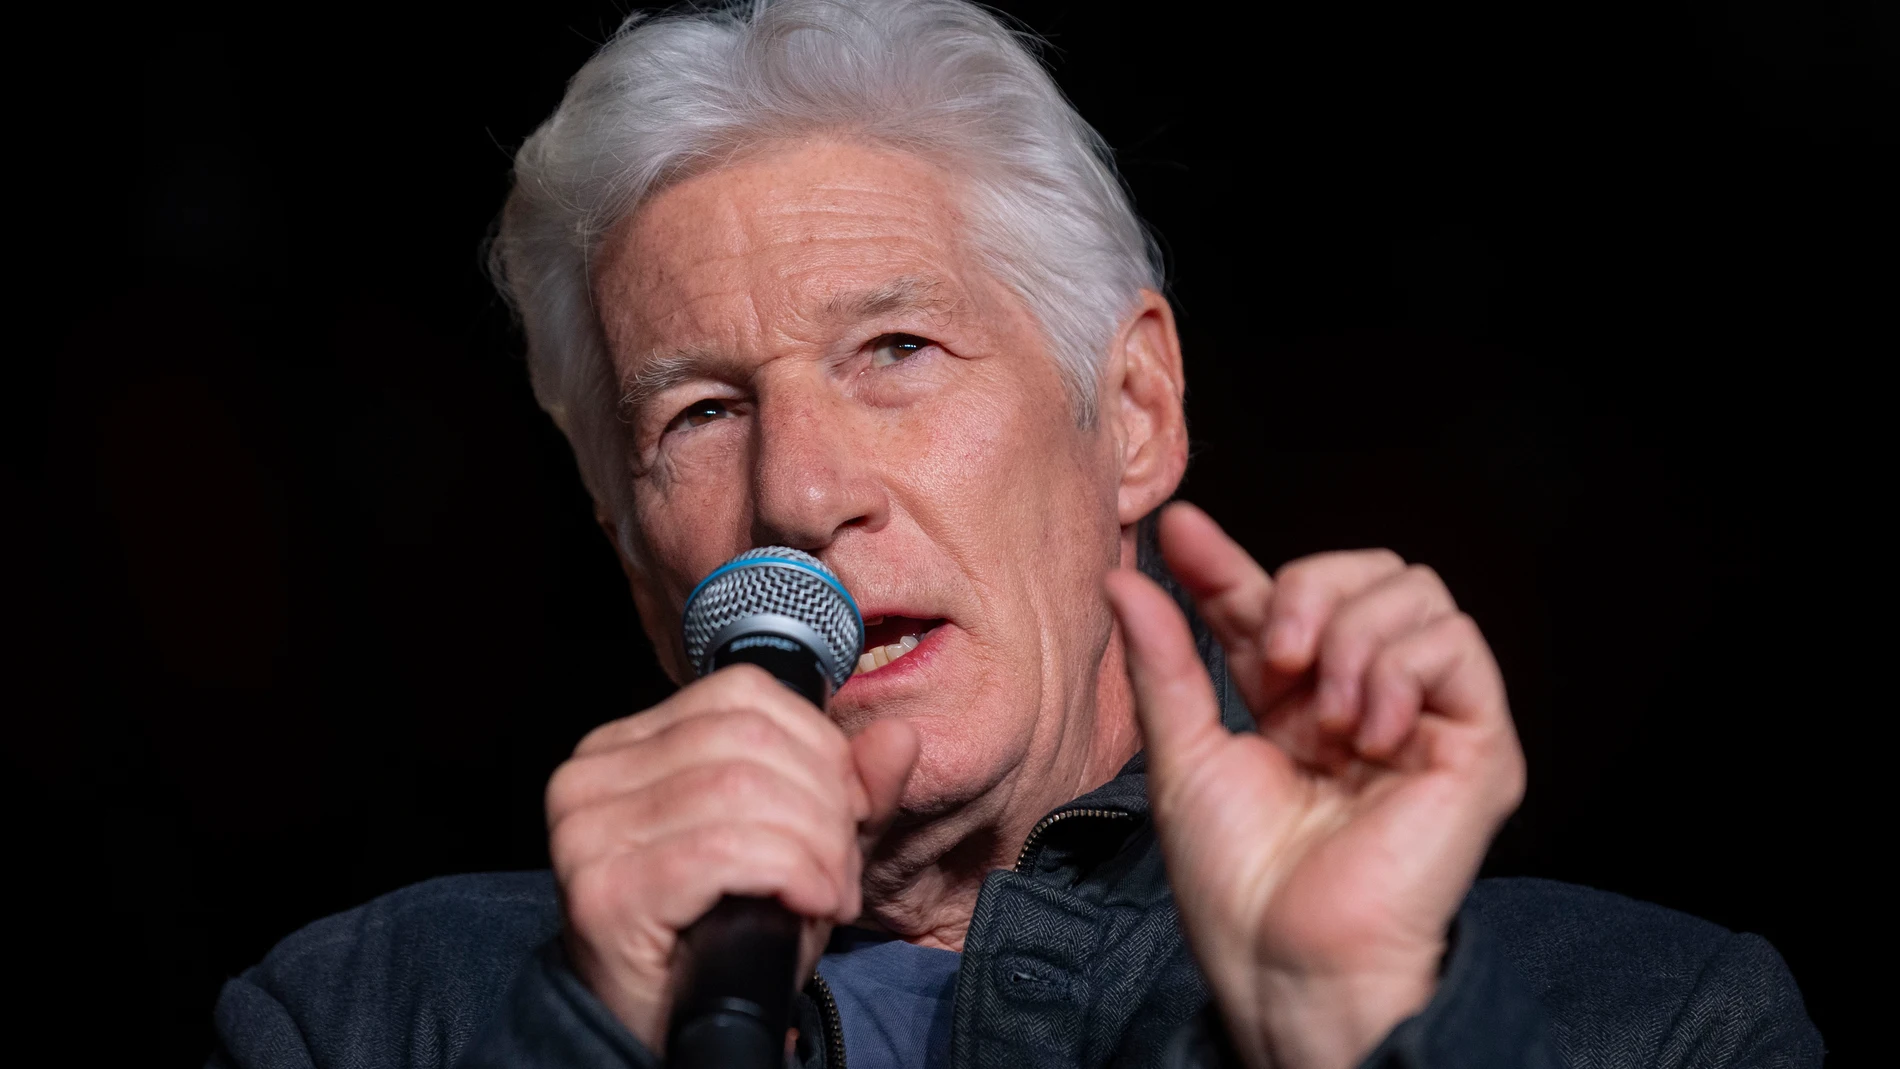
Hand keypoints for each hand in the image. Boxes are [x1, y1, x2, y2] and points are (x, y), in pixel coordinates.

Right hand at [545, 664, 918, 1049]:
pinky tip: (809, 905)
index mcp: (629, 743)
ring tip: (828, 894)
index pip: (743, 694)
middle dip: (823, 803)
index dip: (818, 746)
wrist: (667, 1032)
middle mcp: (592, 774)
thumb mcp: (800, 846)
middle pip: (748, 739)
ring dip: (815, 846)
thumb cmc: (723, 934)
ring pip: (743, 790)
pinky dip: (791, 873)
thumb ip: (851, 791)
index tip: (847, 809)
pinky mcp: (605, 889)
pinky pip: (726, 849)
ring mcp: (589, 831)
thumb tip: (899, 737)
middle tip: (841, 867)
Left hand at [1104, 503, 1524, 1068]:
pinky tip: (1362, 728)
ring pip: (1417, 593)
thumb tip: (1128, 579)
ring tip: (1319, 711)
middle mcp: (1365, 700)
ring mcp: (1425, 719)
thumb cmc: (1237, 883)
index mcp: (1295, 703)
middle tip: (1270, 653)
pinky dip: (1401, 666)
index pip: (1273, 601)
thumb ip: (1164, 662)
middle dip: (1307, 588)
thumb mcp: (1183, 755)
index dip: (1229, 561)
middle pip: (1367, 572)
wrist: (1283, 957)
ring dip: (1353, 633)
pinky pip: (1459, 645)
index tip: (1179, 532)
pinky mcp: (1476, 745)